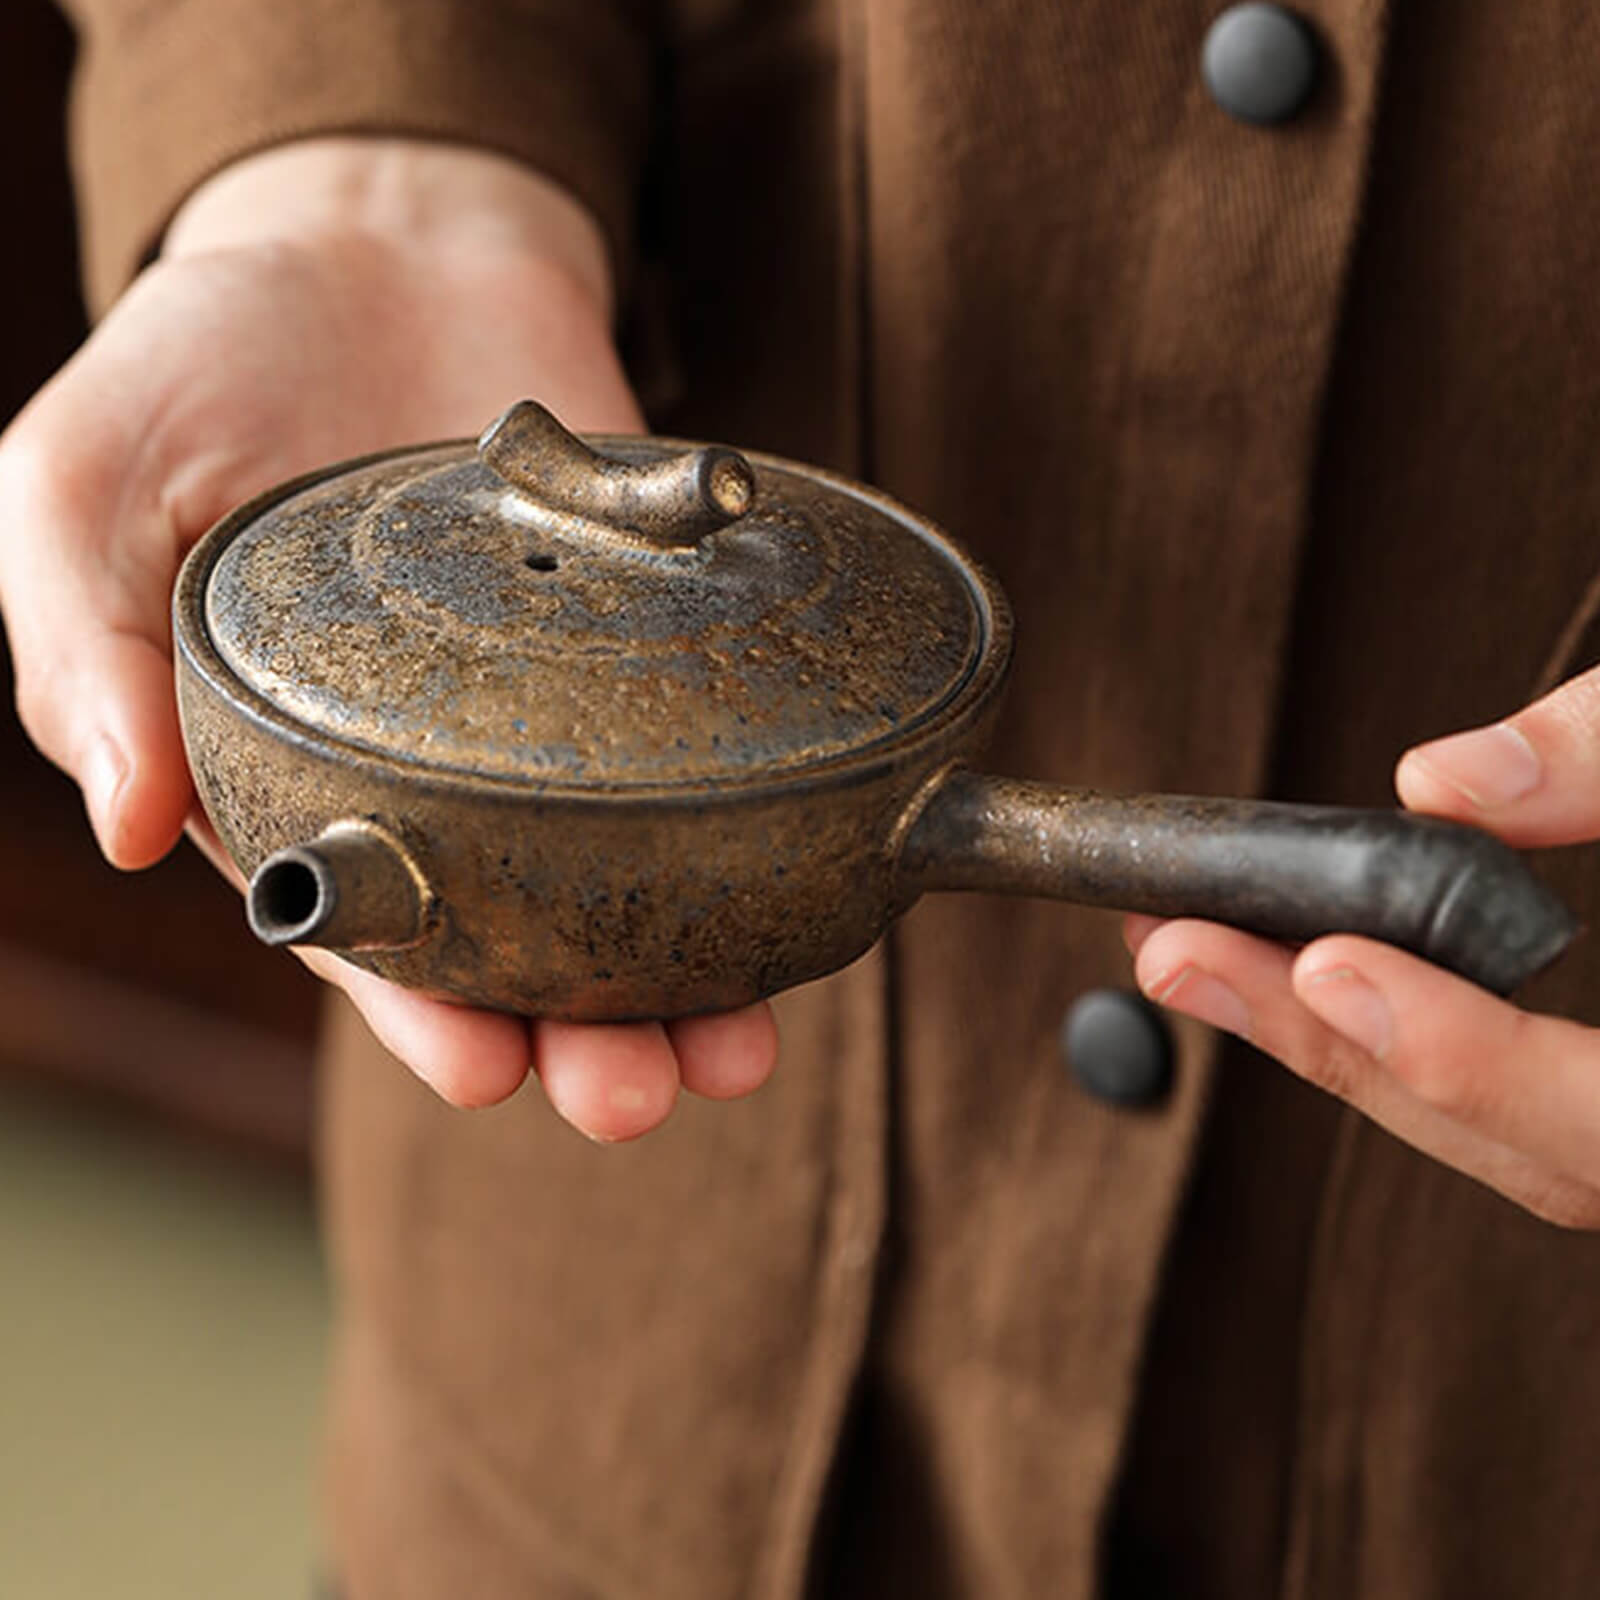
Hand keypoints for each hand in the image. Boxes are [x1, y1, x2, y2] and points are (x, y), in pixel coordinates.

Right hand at [0, 138, 775, 1139]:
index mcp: (303, 768)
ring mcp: (563, 706)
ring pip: (631, 870)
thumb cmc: (204, 365)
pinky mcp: (653, 636)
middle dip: (577, 1031)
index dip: (425, 1015)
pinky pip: (713, 741)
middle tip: (638, 1092)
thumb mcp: (81, 485)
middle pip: (519, 936)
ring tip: (736, 1044)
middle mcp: (444, 765)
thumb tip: (132, 824)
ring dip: (686, 969)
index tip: (490, 1072)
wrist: (375, 239)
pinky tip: (799, 881)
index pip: (368, 932)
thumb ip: (80, 644)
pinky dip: (756, 813)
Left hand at [1126, 665, 1599, 1225]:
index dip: (1469, 1061)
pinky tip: (1307, 976)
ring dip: (1347, 1055)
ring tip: (1199, 955)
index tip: (1330, 966)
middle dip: (1339, 1052)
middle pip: (1534, 1156)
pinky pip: (1526, 1110)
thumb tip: (1444, 783)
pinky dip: (1408, 1045)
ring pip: (1514, 1151)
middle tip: (1177, 952)